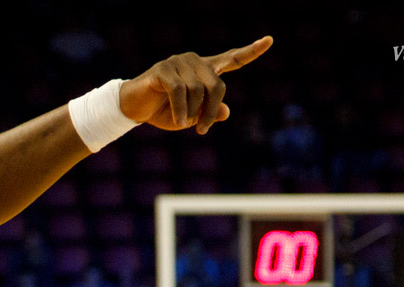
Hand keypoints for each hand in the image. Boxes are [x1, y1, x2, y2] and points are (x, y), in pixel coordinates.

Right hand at [120, 36, 272, 133]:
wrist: (133, 109)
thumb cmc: (163, 112)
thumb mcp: (191, 117)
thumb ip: (209, 113)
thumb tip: (225, 112)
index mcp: (204, 70)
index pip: (231, 59)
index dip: (251, 52)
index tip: (269, 40)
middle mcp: (194, 62)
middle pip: (217, 85)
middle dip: (211, 110)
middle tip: (202, 130)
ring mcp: (179, 62)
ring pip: (198, 89)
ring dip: (193, 113)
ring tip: (184, 124)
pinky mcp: (163, 69)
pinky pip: (180, 90)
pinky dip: (181, 109)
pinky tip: (179, 122)